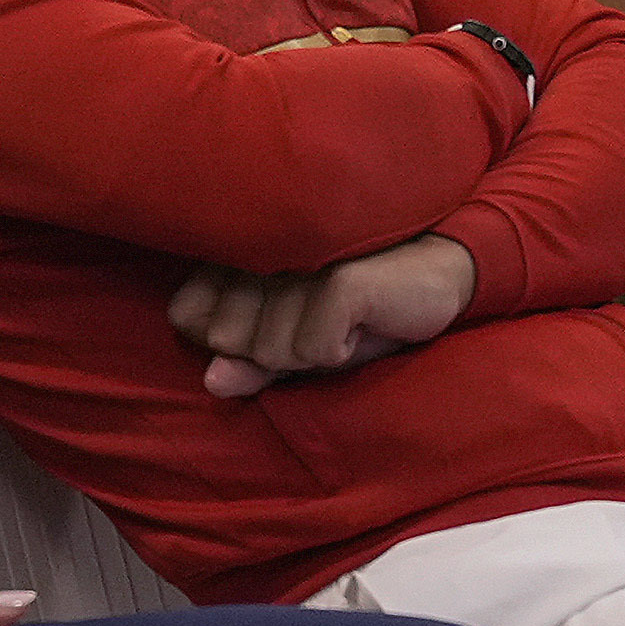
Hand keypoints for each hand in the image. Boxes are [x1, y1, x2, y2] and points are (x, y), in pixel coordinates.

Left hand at [167, 233, 476, 398]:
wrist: (438, 274)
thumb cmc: (359, 308)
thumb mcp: (298, 345)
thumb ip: (250, 362)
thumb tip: (213, 381)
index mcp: (237, 247)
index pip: (186, 314)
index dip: (226, 338)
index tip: (276, 319)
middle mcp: (260, 243)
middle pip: (227, 338)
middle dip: (271, 348)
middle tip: (316, 318)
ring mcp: (298, 256)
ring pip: (268, 350)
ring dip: (311, 352)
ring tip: (343, 317)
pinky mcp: (339, 281)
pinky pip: (312, 352)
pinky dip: (341, 350)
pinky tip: (364, 321)